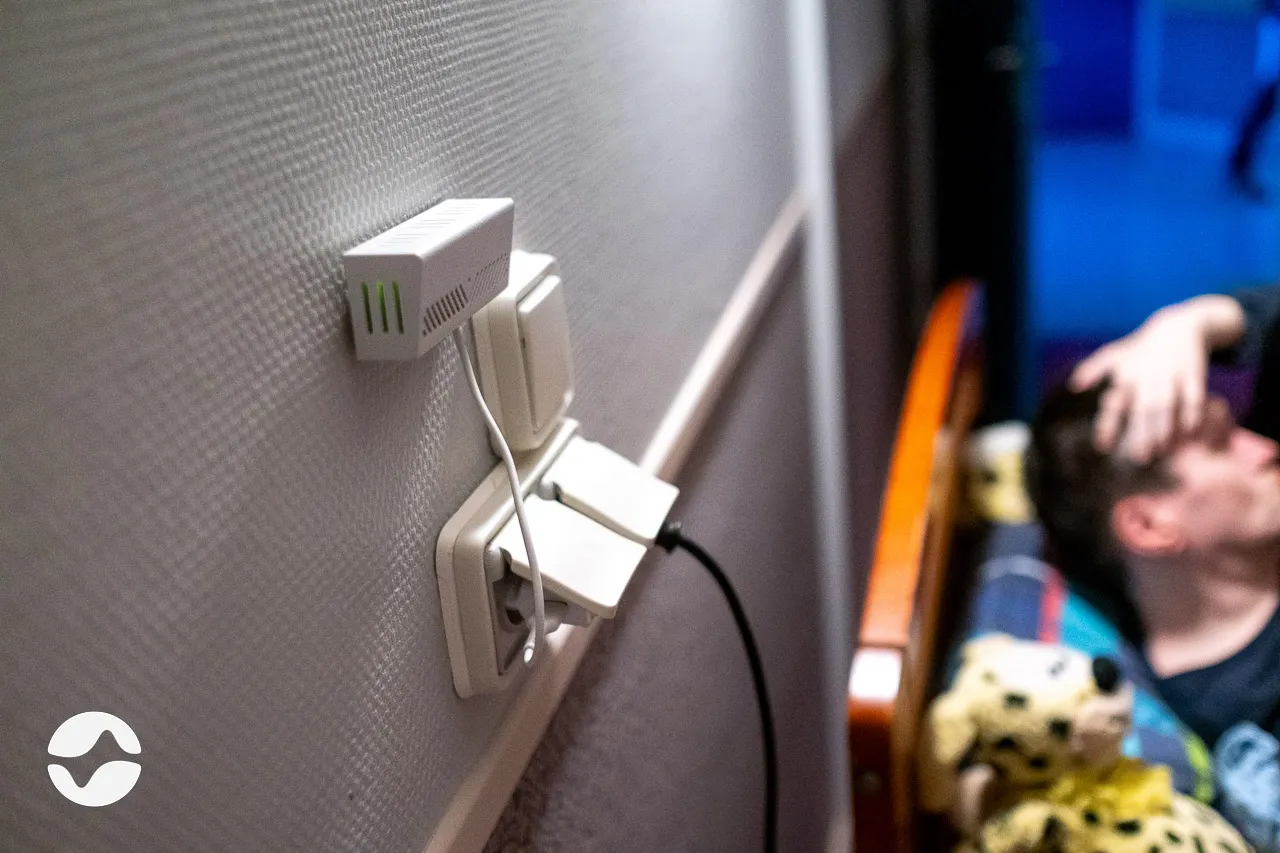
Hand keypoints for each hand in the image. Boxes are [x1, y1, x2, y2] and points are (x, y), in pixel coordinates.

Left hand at [1070, 305, 1212, 461]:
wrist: (1178, 326)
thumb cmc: (1141, 348)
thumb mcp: (1114, 354)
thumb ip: (1093, 369)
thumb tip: (1074, 386)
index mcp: (1126, 376)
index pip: (1114, 403)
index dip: (1108, 424)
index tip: (1103, 447)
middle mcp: (1146, 376)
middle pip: (1142, 409)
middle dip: (1141, 434)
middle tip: (1139, 459)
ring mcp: (1170, 375)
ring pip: (1166, 405)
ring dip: (1165, 428)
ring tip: (1163, 451)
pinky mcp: (1193, 374)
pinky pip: (1193, 396)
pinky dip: (1191, 414)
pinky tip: (1190, 432)